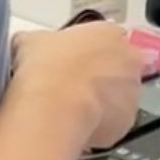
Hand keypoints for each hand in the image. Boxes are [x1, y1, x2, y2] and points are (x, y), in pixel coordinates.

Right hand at [10, 23, 143, 150]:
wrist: (54, 105)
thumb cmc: (46, 68)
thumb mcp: (29, 42)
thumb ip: (38, 41)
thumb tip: (27, 46)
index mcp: (109, 33)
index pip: (106, 38)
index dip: (88, 52)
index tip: (73, 61)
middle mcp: (128, 60)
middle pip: (118, 68)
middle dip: (99, 77)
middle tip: (72, 86)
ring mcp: (132, 92)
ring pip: (119, 97)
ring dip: (101, 102)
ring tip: (71, 110)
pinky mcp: (127, 121)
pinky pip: (114, 123)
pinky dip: (99, 126)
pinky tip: (77, 126)